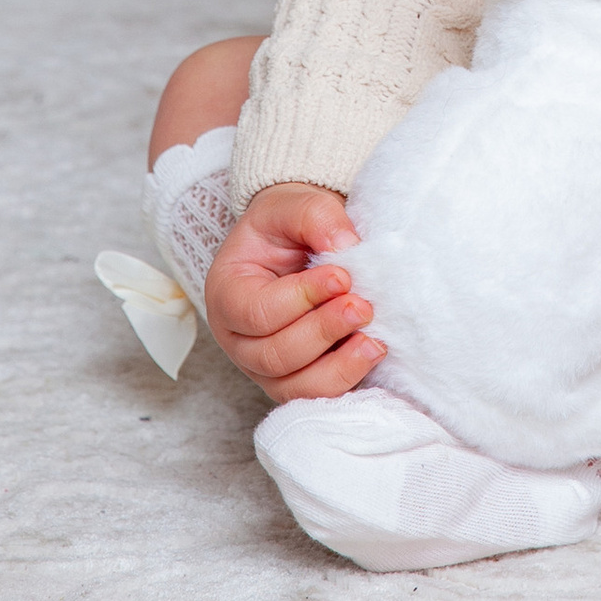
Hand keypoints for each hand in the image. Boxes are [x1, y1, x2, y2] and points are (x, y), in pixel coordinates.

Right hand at [204, 183, 383, 403]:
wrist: (297, 242)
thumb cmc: (287, 226)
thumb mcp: (292, 205)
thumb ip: (315, 216)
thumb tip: (345, 247)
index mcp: (227, 294)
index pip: (257, 312)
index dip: (301, 299)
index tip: (341, 276)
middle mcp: (239, 339)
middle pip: (275, 355)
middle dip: (323, 332)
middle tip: (362, 306)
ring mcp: (265, 367)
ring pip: (296, 386)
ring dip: (339, 366)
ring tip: (374, 340)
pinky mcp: (297, 379)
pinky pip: (318, 395)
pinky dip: (347, 379)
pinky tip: (373, 352)